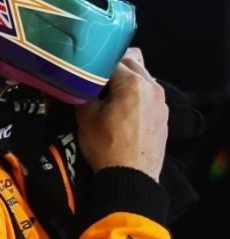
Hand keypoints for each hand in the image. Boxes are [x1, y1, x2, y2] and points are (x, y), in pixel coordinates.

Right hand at [75, 48, 168, 180]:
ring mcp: (161, 101)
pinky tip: (121, 109)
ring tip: (107, 95)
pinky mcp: (163, 115)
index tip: (80, 72)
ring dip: (125, 81)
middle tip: (92, 81)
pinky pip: (147, 95)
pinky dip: (135, 95)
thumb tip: (75, 83)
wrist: (131, 178)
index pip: (110, 60)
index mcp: (133, 82)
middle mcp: (152, 86)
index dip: (93, 65)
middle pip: (131, 64)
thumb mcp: (85, 116)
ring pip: (141, 79)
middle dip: (112, 68)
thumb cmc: (106, 146)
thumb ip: (82, 92)